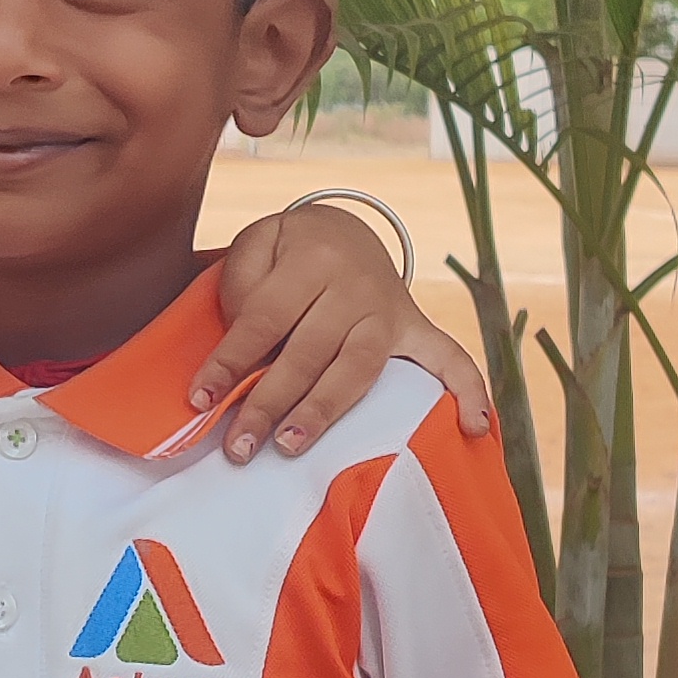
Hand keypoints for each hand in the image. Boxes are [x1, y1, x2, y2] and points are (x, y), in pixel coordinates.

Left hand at [193, 206, 490, 463]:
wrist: (345, 230)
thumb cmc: (288, 250)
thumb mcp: (257, 242)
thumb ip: (241, 283)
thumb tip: (238, 347)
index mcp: (312, 258)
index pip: (264, 319)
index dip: (230, 361)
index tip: (201, 400)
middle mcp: (356, 287)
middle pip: (308, 352)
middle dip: (268, 402)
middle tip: (238, 445)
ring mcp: (390, 311)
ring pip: (357, 370)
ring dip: (323, 411)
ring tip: (290, 447)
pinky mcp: (414, 330)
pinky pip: (450, 359)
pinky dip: (468, 391)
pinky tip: (476, 427)